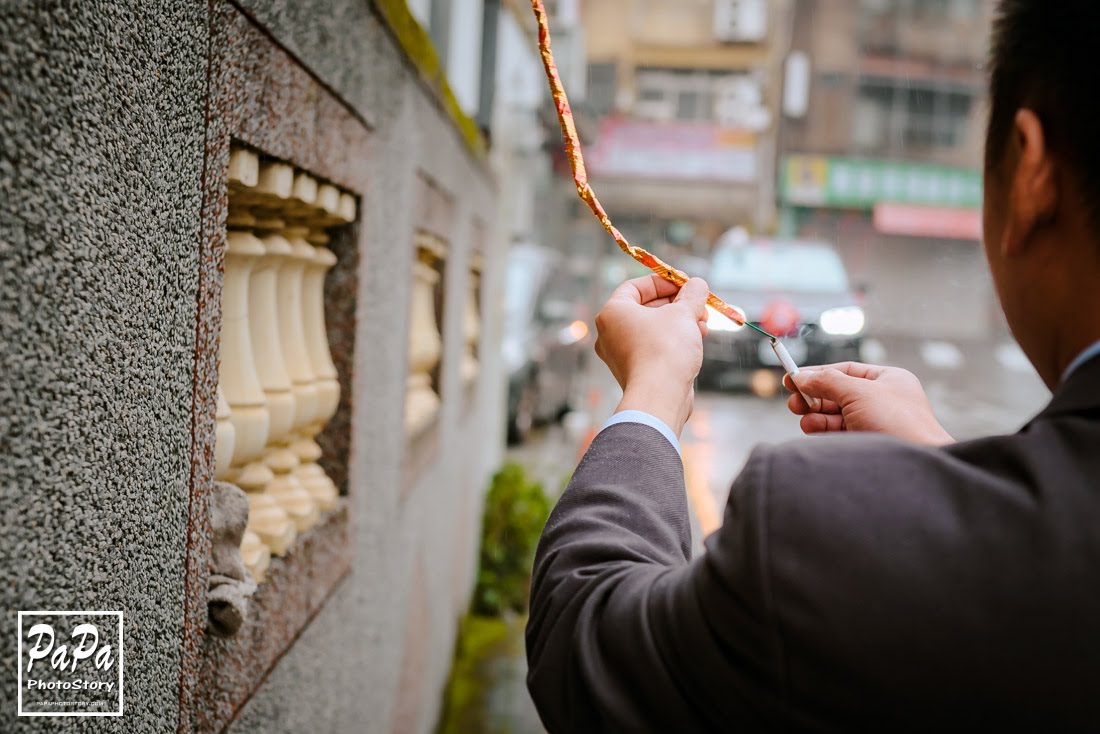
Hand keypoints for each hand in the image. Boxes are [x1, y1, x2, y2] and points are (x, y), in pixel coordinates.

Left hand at [595, 276, 709, 435]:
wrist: (659, 397)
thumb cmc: (666, 349)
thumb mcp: (683, 313)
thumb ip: (691, 294)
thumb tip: (697, 285)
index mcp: (612, 313)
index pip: (634, 287)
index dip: (661, 282)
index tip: (684, 284)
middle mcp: (611, 333)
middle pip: (646, 308)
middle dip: (677, 304)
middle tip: (699, 305)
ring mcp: (621, 355)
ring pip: (653, 329)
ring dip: (680, 323)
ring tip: (703, 324)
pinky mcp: (635, 372)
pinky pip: (654, 348)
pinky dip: (674, 341)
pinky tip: (697, 341)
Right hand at [785, 362, 953, 445]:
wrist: (914, 469)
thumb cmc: (897, 423)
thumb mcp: (858, 392)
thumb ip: (827, 382)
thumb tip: (801, 376)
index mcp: (889, 381)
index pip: (846, 371)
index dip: (818, 374)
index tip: (791, 378)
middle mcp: (882, 400)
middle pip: (837, 393)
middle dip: (814, 397)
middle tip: (794, 403)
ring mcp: (874, 423)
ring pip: (835, 415)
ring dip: (816, 415)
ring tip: (805, 420)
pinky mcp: (867, 444)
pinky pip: (838, 432)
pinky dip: (823, 430)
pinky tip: (812, 430)